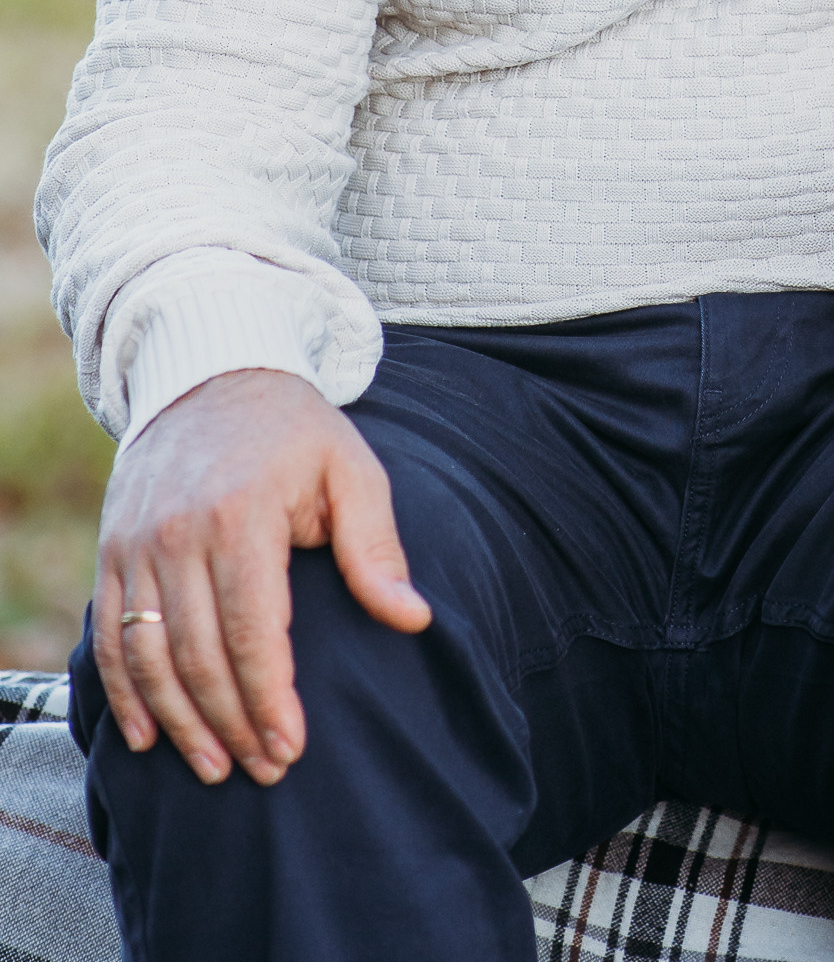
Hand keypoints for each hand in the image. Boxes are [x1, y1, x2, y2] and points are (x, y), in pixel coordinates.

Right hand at [94, 368, 429, 785]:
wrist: (213, 372)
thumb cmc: (296, 431)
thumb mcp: (351, 468)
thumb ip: (375, 548)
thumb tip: (414, 619)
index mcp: (243, 515)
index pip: (253, 633)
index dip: (271, 700)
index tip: (293, 750)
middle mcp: (179, 533)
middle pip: (199, 656)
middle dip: (232, 725)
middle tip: (264, 771)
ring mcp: (136, 543)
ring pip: (148, 657)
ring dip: (180, 723)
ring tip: (215, 767)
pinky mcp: (111, 550)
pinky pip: (109, 636)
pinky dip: (125, 693)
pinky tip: (148, 736)